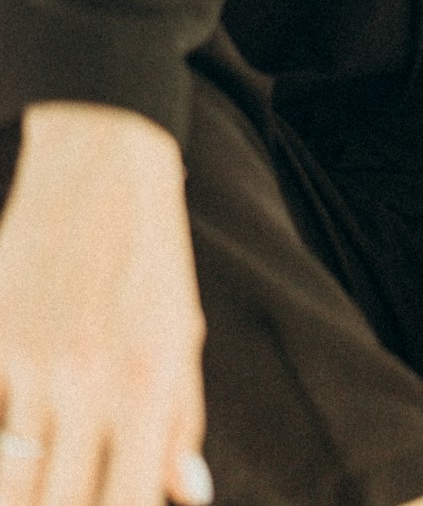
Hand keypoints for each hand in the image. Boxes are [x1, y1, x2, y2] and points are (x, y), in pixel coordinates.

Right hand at [0, 102, 210, 505]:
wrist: (101, 167)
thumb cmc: (152, 258)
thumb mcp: (182, 336)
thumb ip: (182, 423)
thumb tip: (187, 494)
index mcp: (146, 387)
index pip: (126, 502)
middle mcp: (86, 383)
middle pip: (54, 503)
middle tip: (69, 489)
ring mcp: (30, 363)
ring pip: (9, 479)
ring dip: (23, 485)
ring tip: (45, 471)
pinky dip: (1, 440)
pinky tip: (17, 439)